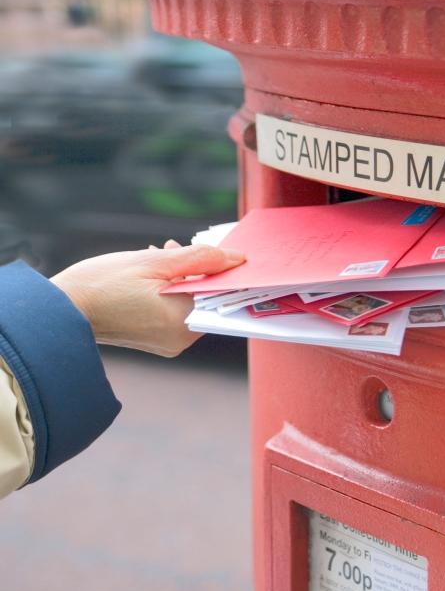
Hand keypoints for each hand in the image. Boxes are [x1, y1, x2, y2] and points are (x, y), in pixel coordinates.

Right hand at [51, 241, 245, 356]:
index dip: (221, 269)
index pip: (220, 294)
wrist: (63, 309)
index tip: (214, 249)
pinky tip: (153, 272)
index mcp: (183, 322)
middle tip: (179, 247)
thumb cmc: (103, 284)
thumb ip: (200, 259)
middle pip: (206, 299)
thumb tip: (236, 258)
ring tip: (160, 255)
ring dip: (182, 278)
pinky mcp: (156, 341)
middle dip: (199, 271)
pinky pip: (175, 312)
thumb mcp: (154, 262)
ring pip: (190, 303)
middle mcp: (180, 339)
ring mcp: (168, 343)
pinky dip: (170, 291)